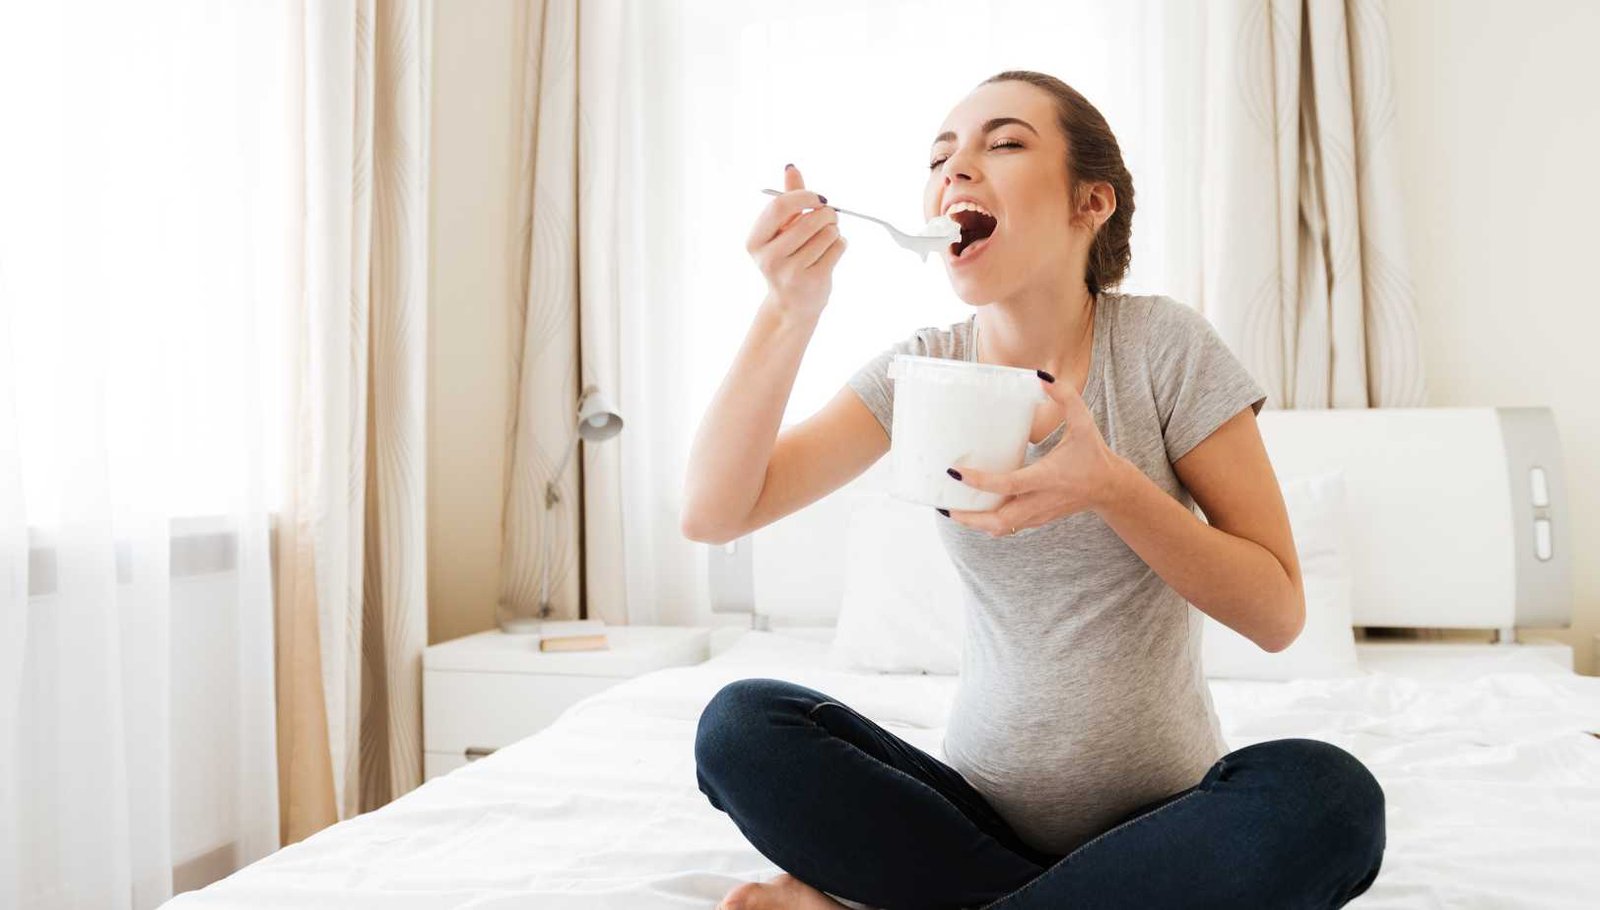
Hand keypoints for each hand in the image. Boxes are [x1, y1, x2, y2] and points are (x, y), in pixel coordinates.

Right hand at [746, 164, 846, 319]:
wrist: (791, 304)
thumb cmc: (787, 259)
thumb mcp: (781, 229)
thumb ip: (788, 200)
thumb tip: (791, 168)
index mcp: (755, 240)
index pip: (780, 206)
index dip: (804, 196)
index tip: (817, 198)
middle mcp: (768, 258)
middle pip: (810, 219)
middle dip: (827, 213)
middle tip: (829, 217)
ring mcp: (790, 272)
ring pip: (827, 233)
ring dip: (834, 231)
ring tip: (825, 240)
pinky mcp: (813, 281)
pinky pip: (837, 247)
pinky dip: (840, 244)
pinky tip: (831, 253)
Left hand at [944, 372, 1126, 537]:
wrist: (1109, 489)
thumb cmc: (1093, 454)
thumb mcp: (1084, 422)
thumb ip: (1065, 397)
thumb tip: (1041, 375)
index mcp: (1048, 476)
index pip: (1009, 484)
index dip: (980, 481)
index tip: (955, 472)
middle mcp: (1040, 500)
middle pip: (998, 520)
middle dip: (968, 517)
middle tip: (943, 504)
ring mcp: (1038, 514)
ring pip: (1000, 528)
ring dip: (974, 522)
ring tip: (951, 509)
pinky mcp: (1037, 520)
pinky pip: (1007, 527)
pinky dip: (987, 522)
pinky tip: (972, 510)